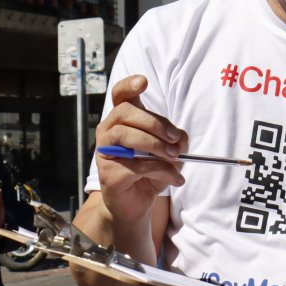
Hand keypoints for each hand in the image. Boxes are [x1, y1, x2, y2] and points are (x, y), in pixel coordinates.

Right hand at [96, 75, 187, 226]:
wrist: (137, 203)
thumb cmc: (150, 171)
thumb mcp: (169, 151)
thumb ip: (175, 139)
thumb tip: (180, 139)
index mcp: (123, 120)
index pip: (120, 95)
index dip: (129, 85)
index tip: (143, 82)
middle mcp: (109, 131)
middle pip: (126, 112)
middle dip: (155, 123)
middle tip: (175, 138)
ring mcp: (105, 152)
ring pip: (126, 136)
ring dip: (155, 145)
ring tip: (174, 157)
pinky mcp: (108, 173)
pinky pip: (136, 165)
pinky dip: (161, 170)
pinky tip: (174, 178)